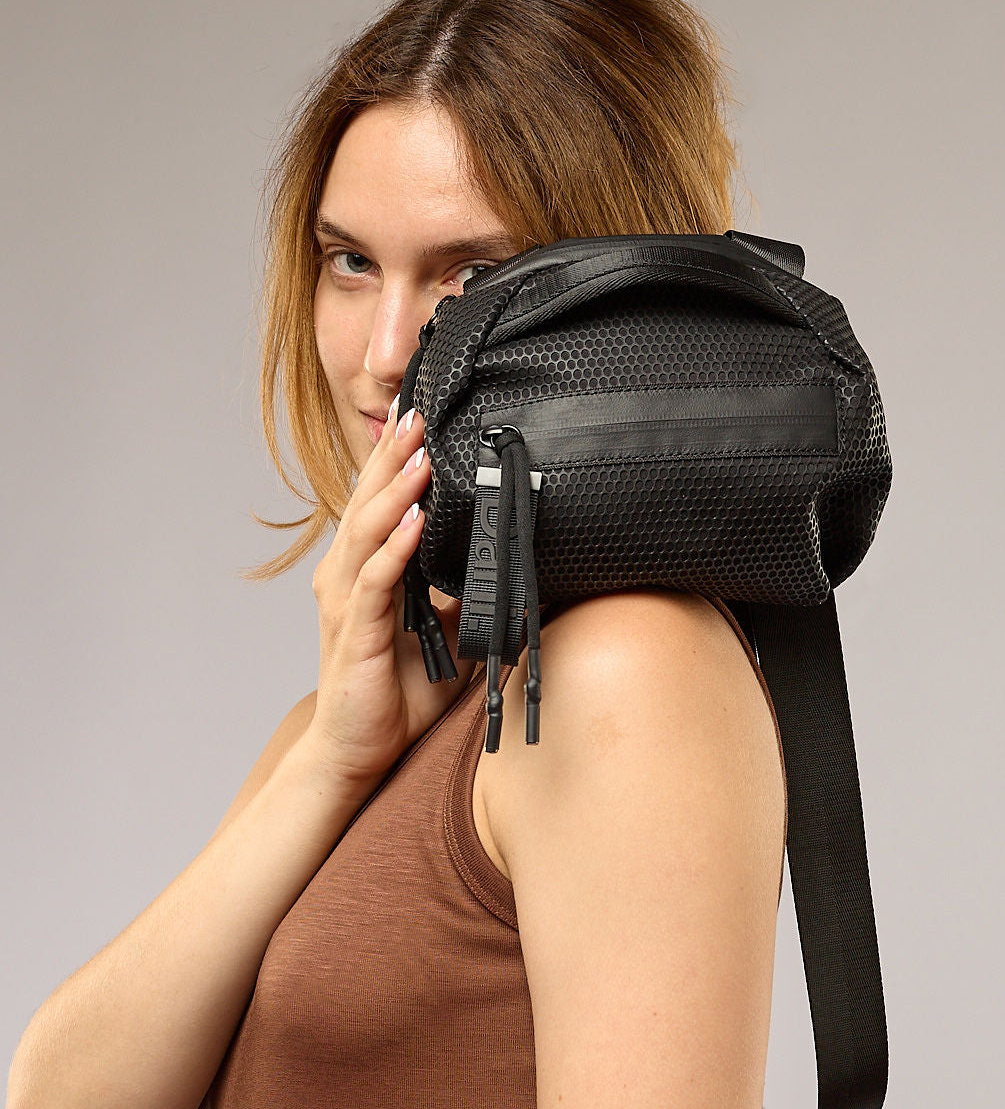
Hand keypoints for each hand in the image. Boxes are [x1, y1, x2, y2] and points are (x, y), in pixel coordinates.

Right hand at [304, 397, 472, 791]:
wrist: (358, 749)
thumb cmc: (396, 688)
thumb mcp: (444, 628)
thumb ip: (462, 589)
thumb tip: (505, 558)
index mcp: (365, 567)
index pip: (381, 499)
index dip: (397, 456)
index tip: (418, 413)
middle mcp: (347, 574)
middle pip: (370, 500)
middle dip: (395, 454)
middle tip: (417, 409)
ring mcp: (347, 601)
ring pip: (369, 531)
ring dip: (396, 490)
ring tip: (421, 454)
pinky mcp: (354, 632)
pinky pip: (375, 581)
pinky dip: (395, 548)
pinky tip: (415, 521)